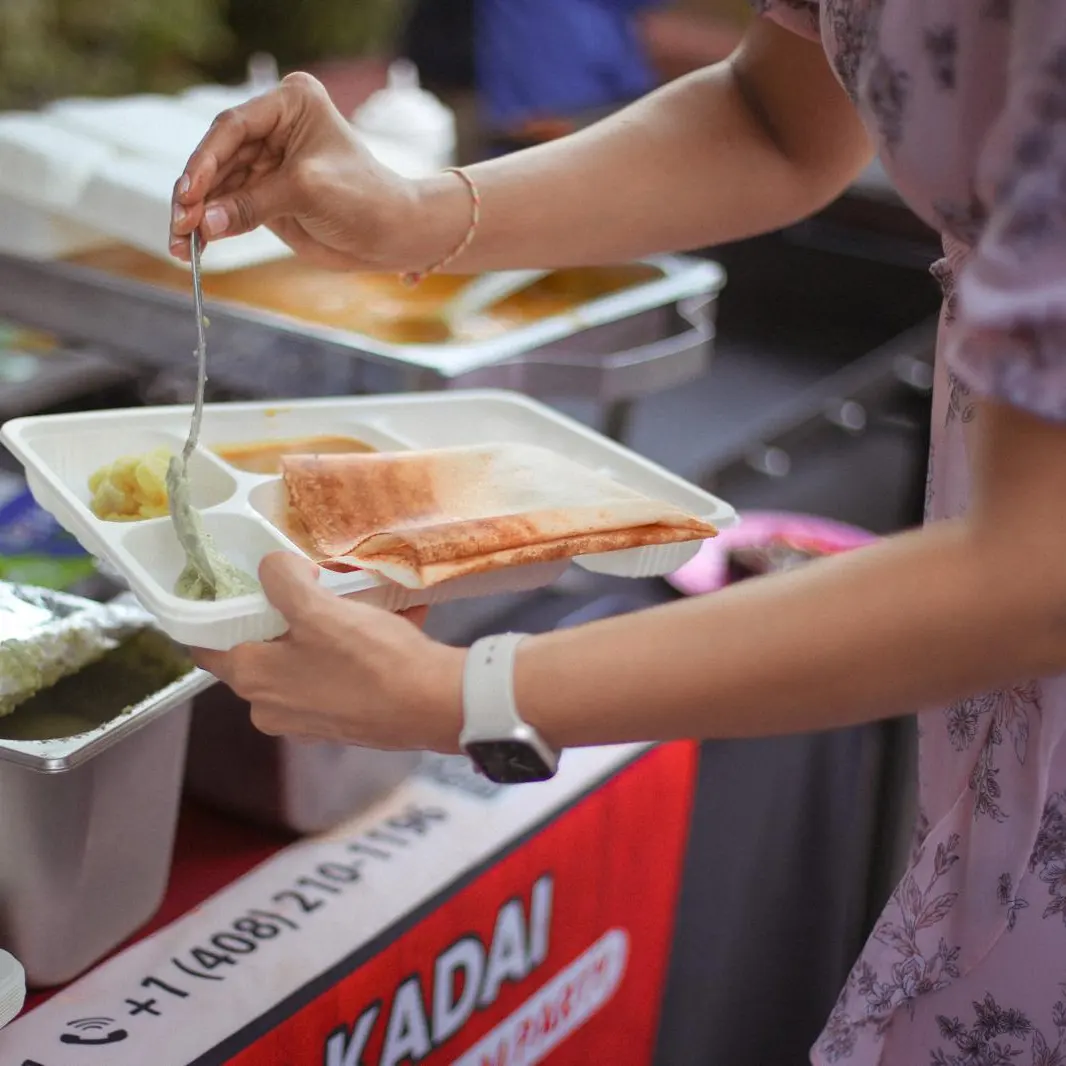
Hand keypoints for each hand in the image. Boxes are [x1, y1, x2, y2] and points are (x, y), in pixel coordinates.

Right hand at [168, 73, 443, 271]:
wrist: (391, 236)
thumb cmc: (363, 199)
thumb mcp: (305, 192)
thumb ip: (252, 204)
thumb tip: (204, 223)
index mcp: (289, 104)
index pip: (233, 127)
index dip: (206, 160)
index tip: (189, 192)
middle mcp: (274, 128)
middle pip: (217, 157)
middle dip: (195, 193)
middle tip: (179, 224)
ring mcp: (266, 163)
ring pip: (217, 186)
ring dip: (196, 216)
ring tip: (181, 245)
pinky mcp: (265, 196)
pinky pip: (227, 209)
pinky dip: (211, 229)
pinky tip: (194, 247)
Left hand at [192, 553, 464, 752]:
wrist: (434, 706)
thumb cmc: (371, 660)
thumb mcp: (320, 608)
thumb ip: (282, 580)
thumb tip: (274, 569)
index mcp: (253, 678)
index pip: (206, 644)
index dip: (216, 611)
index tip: (235, 585)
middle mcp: (271, 707)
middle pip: (262, 648)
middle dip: (285, 616)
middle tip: (309, 587)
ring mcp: (308, 719)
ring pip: (305, 659)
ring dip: (327, 629)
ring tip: (359, 602)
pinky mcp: (344, 722)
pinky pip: (338, 675)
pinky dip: (355, 651)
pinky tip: (388, 624)